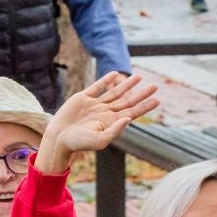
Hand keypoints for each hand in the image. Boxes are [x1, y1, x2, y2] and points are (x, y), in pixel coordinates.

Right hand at [35, 73, 159, 173]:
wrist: (59, 137)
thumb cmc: (79, 143)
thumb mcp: (100, 140)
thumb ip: (115, 131)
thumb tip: (129, 118)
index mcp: (111, 123)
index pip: (132, 113)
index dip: (144, 107)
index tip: (157, 100)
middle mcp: (105, 113)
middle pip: (127, 101)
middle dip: (141, 94)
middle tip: (155, 86)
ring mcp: (95, 105)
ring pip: (115, 92)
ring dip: (127, 85)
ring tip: (139, 77)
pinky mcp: (83, 98)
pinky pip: (97, 87)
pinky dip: (106, 80)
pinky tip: (115, 74)